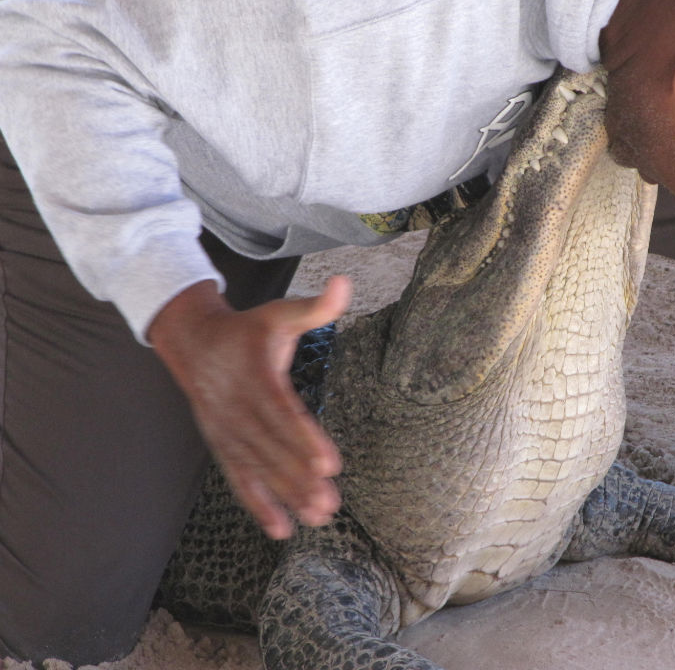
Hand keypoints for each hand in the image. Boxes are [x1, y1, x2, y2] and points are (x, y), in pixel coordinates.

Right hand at [150, 276, 350, 538]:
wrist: (192, 341)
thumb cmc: (247, 329)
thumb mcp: (279, 312)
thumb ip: (315, 306)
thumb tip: (345, 283)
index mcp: (255, 377)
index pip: (283, 413)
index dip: (305, 439)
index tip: (329, 463)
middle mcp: (238, 409)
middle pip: (272, 449)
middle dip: (300, 478)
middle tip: (329, 502)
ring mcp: (227, 432)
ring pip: (258, 469)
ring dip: (286, 496)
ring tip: (318, 517)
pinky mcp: (223, 446)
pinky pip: (240, 479)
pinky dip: (258, 505)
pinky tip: (281, 529)